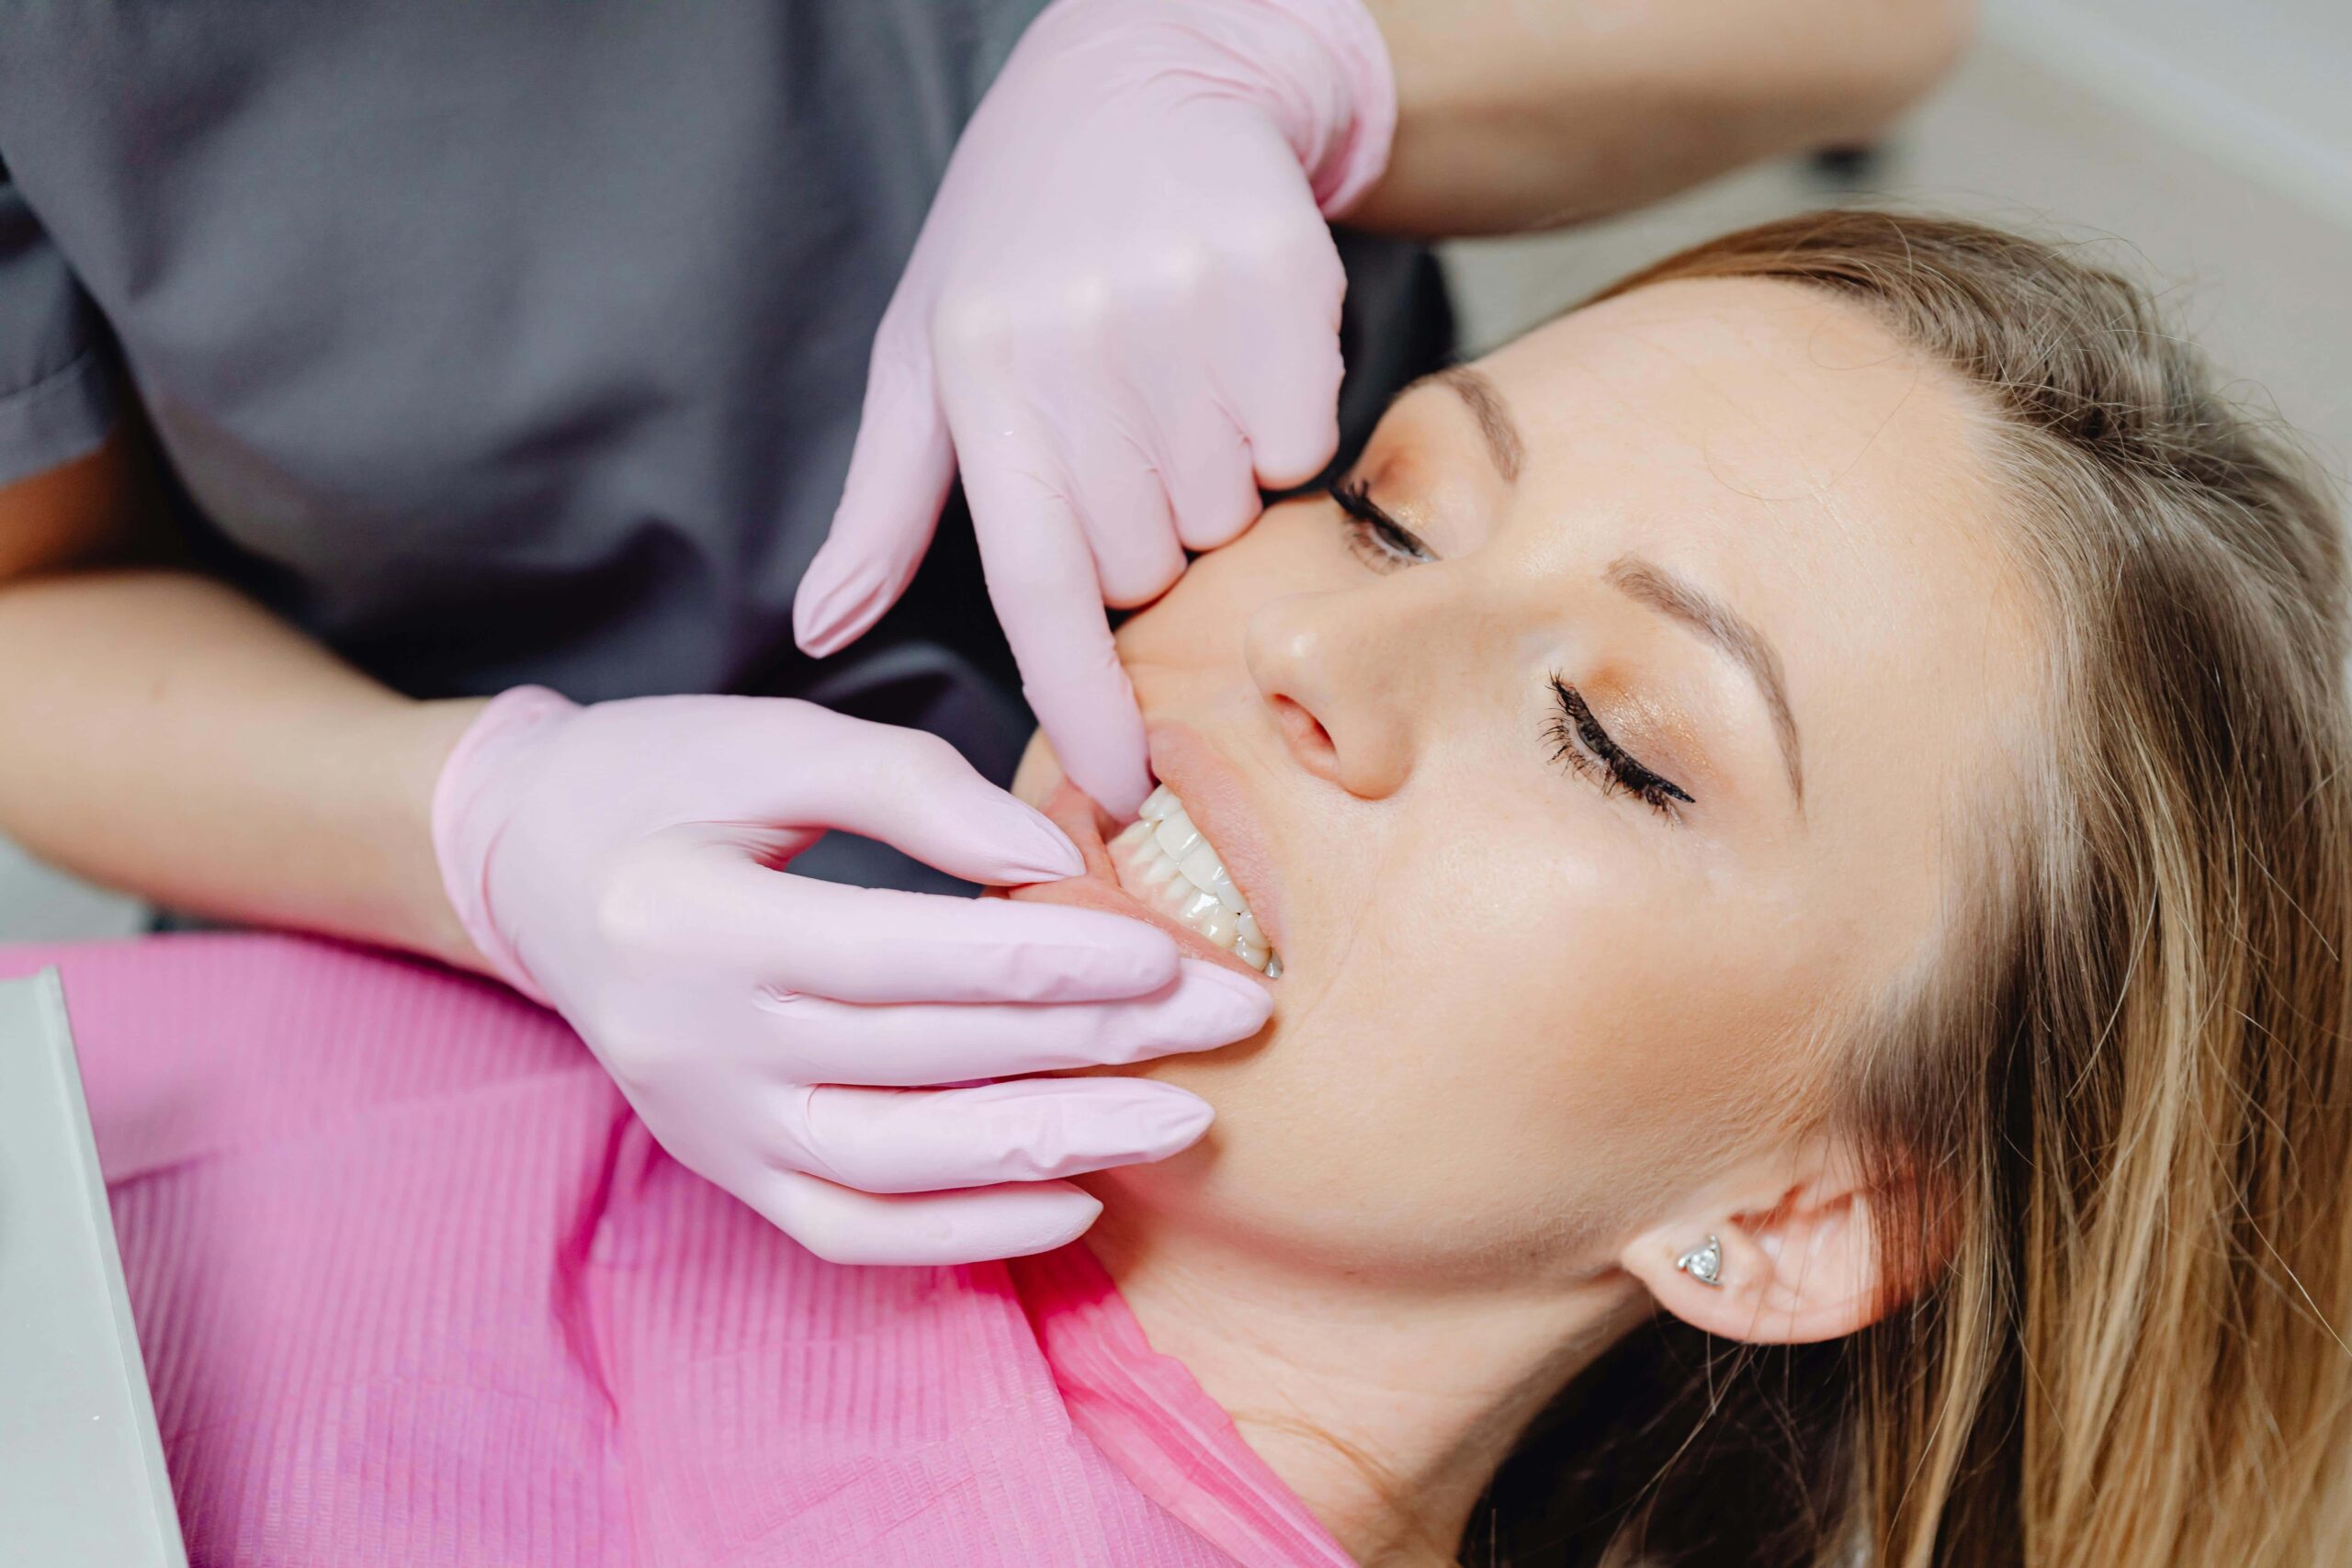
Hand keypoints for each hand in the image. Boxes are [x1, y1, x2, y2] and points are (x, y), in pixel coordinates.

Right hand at [431, 688, 1270, 1264]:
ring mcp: (704, 1123)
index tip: (1164, 952)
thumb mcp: (769, 740)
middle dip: (1092, 1044)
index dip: (1040, 958)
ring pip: (897, 1165)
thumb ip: (912, 787)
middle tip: (1226, 1019)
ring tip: (1183, 1118)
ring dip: (1053, 1147)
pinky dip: (964, 1232)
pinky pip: (850, 1230)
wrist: (531, 864)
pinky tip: (1075, 1199)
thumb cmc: (660, 780)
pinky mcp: (724, 1167)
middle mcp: (689, 1042)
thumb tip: (1054, 860)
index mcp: (688, 918)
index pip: (896, 954)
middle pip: (921, 1059)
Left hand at [792, 0, 1395, 816]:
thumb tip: (819, 629)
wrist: (1151, 78)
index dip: (1082, 703)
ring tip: (1171, 382)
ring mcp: (1190, 316)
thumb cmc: (1019, 240)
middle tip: (1121, 434)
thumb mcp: (926, 353)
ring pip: (1227, 517)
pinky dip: (1276, 433)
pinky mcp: (1286, 292)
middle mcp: (1082, 349)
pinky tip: (1232, 357)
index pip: (1038, 585)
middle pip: (1145, 566)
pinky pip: (1301, 450)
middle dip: (1139, 538)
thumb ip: (881, 505)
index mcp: (980, 374)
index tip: (1120, 789)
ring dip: (1207, 485)